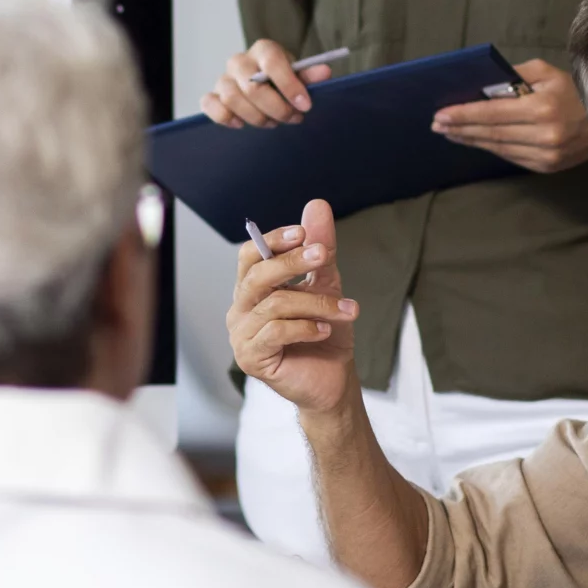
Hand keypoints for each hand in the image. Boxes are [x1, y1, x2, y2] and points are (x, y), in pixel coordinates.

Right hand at [201, 39, 336, 127]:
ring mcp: (223, 78)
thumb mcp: (299, 75)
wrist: (265, 86)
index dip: (289, 85)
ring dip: (256, 117)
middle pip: (252, 86)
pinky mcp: (213, 95)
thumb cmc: (283, 80)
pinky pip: (209, 104)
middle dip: (276, 108)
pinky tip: (241, 124)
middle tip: (293, 118)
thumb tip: (325, 72)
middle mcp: (240, 61)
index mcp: (264, 50)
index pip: (272, 62)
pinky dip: (224, 117)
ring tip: (273, 122)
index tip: (305, 105)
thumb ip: (309, 75)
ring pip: (232, 99)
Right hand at [226, 197, 359, 415]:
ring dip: (316, 303)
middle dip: (293, 262)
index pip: (250, 255)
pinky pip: (275, 332)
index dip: (273, 240)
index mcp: (252, 289)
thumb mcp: (326, 284)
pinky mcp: (250, 359)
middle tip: (324, 255)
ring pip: (275, 305)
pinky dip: (306, 327)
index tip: (304, 233)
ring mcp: (241, 336)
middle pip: (257, 275)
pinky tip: (325, 330)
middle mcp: (240, 310)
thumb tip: (316, 205)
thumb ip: (319, 248)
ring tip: (347, 309)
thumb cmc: (323, 334)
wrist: (332, 381)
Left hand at [430, 59, 587, 172]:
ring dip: (470, 140)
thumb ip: (513, 75)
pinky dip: (490, 148)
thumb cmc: (573, 90)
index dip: (464, 115)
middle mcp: (545, 135)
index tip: (441, 114)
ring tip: (450, 133)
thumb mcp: (546, 72)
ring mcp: (547, 155)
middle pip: (491, 133)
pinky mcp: (547, 166)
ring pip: (498, 148)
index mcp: (543, 108)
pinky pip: (510, 157)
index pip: (492, 114)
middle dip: (460, 128)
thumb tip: (481, 86)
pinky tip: (475, 140)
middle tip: (437, 124)